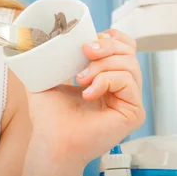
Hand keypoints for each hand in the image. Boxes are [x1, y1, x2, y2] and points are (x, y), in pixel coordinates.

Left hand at [26, 29, 144, 168]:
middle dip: (106, 46)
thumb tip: (42, 36)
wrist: (51, 139)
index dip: (112, 38)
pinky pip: (128, 81)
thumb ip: (50, 55)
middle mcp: (122, 88)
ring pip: (129, 64)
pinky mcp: (134, 112)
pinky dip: (106, 81)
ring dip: (101, 66)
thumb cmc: (49, 115)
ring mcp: (130, 100)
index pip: (125, 47)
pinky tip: (88, 94)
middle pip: (129, 51)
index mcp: (108, 77)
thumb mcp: (49, 75)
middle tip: (85, 52)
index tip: (89, 41)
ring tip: (81, 79)